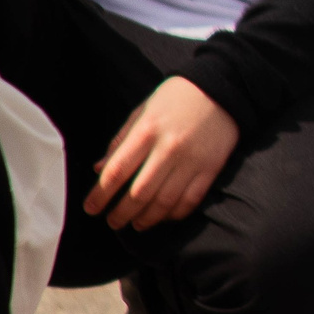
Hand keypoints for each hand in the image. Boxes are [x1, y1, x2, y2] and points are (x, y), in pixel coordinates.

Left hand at [89, 77, 239, 230]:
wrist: (222, 89)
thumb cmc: (175, 99)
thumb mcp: (142, 111)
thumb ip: (120, 141)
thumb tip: (99, 169)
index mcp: (146, 131)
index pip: (117, 171)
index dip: (100, 195)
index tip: (91, 209)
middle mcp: (168, 148)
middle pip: (139, 192)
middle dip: (121, 213)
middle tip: (112, 222)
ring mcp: (192, 160)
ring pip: (165, 201)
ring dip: (146, 219)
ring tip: (135, 225)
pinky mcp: (211, 168)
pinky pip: (191, 199)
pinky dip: (175, 213)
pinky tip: (164, 216)